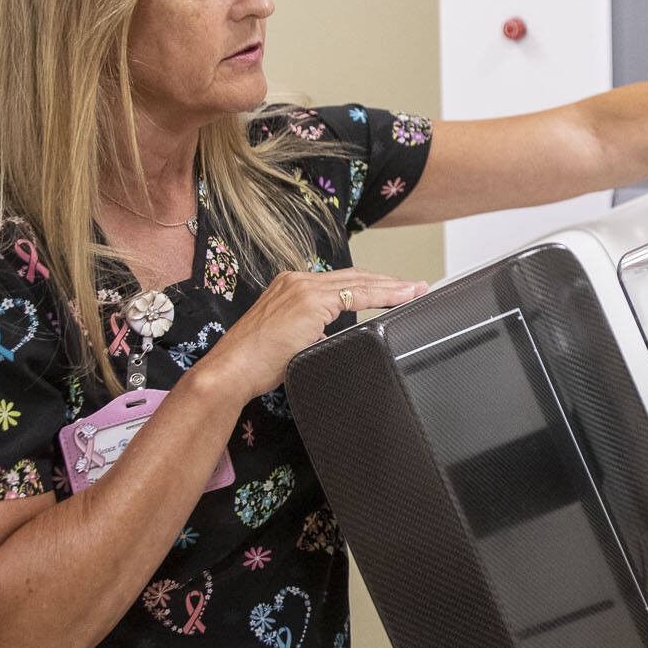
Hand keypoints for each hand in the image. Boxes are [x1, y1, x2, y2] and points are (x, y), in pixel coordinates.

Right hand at [194, 269, 428, 403]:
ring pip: (359, 282)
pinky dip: (382, 296)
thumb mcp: (292, 339)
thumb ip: (314, 331)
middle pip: (355, 276)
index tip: (396, 290)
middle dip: (389, 281)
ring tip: (415, 291)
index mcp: (291, 286)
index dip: (373, 284)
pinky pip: (356, 295)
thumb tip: (333, 337)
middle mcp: (297, 280)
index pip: (342, 281)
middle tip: (416, 286)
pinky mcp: (309, 301)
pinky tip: (400, 299)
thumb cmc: (255, 363)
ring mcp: (303, 288)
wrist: (230, 371)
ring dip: (391, 287)